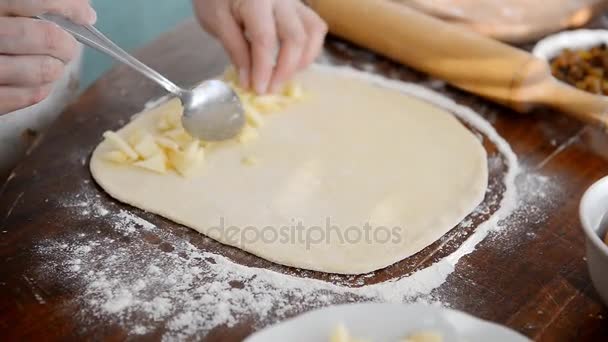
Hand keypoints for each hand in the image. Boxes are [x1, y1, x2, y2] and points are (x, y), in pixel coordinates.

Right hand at [0, 0, 96, 113]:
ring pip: (43, 70)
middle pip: (46, 37)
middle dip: (67, 43)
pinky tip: (36, 80)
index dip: (68, 7)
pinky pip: (29, 95)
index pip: (35, 0)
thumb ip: (27, 3)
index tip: (85, 15)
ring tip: (50, 63)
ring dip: (56, 67)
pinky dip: (42, 88)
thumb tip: (80, 9)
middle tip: (68, 46)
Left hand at [194, 0, 326, 93]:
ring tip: (284, 76)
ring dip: (303, 60)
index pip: (265, 39)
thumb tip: (249, 80)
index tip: (258, 89)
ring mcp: (293, 1)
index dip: (263, 68)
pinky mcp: (298, 7)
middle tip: (271, 89)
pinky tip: (293, 62)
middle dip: (285, 69)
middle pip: (295, 37)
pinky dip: (309, 48)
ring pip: (313, 31)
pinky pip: (314, 27)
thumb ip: (235, 49)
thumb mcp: (216, 22)